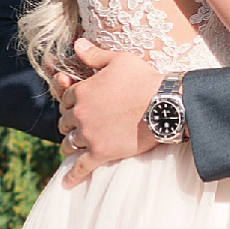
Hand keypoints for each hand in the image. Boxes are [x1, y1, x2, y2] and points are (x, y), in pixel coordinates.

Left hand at [58, 38, 158, 183]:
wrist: (164, 105)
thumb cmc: (144, 79)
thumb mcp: (119, 60)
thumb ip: (95, 55)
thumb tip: (76, 44)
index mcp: (82, 92)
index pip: (66, 98)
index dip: (71, 101)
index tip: (77, 104)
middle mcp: (81, 114)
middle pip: (64, 121)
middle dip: (70, 122)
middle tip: (76, 125)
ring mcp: (90, 135)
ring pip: (69, 143)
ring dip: (69, 144)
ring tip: (70, 147)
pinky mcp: (101, 153)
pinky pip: (81, 167)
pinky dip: (72, 176)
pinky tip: (66, 184)